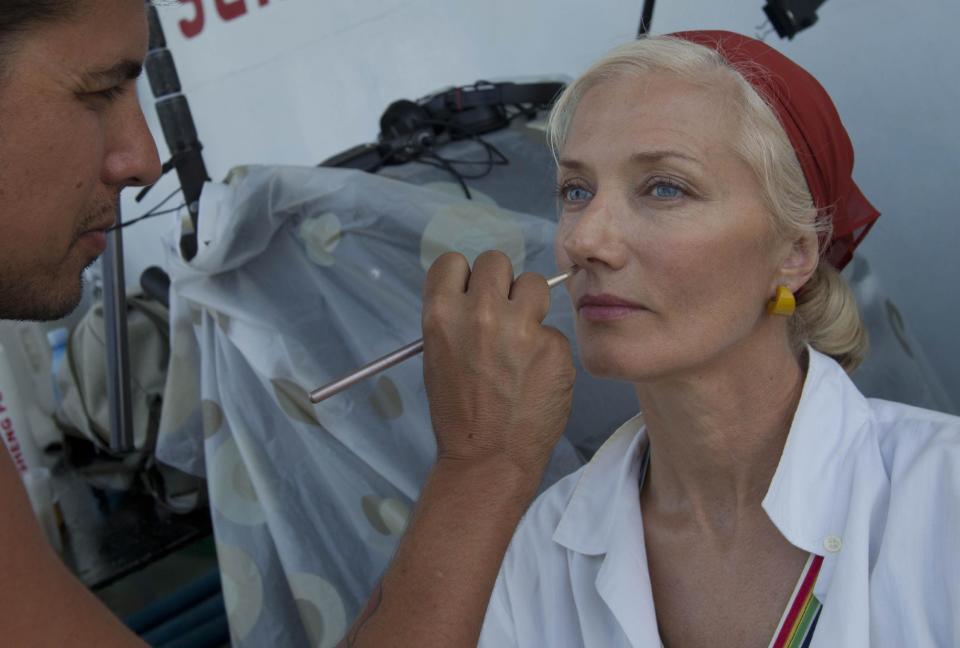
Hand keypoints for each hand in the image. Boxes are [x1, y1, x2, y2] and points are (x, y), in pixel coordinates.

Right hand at [421, 251, 574, 479]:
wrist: (488, 458)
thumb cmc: (458, 412)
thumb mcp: (437, 357)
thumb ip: (456, 319)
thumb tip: (478, 294)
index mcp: (442, 314)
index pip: (453, 262)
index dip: (465, 278)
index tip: (471, 293)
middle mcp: (482, 312)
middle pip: (497, 261)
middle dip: (501, 285)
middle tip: (503, 314)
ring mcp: (522, 327)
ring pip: (535, 283)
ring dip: (530, 304)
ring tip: (524, 339)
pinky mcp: (554, 346)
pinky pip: (553, 329)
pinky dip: (547, 347)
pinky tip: (536, 375)